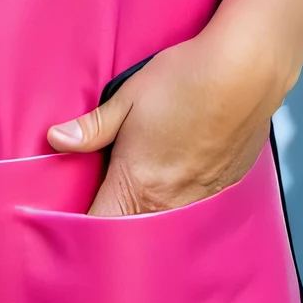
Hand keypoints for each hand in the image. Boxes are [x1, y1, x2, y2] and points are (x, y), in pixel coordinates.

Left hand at [46, 0, 302, 216]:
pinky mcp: (225, 186)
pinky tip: (178, 173)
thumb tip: (55, 139)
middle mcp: (169, 201)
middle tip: (103, 200)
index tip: (70, 216)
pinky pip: (194, 207)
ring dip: (149, 212)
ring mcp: (201, 197)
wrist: (247, 70)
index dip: (82, 226)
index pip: (101, 226)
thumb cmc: (185, 79)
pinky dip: (180, 200)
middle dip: (115, 222)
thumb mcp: (128, 97)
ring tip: (142, 186)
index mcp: (137, 182)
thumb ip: (92, 127)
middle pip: (133, 232)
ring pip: (165, 222)